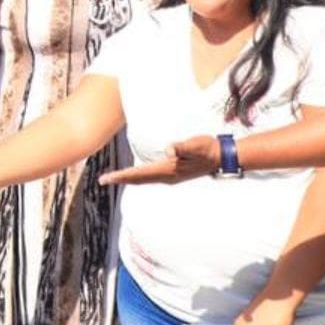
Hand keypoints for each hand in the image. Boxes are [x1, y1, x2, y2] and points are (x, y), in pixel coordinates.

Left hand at [100, 135, 220, 186]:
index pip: (139, 173)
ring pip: (144, 179)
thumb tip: (168, 150)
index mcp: (168, 170)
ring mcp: (171, 176)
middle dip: (120, 179)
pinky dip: (139, 176)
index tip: (106, 179)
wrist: (221, 156)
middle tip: (102, 180)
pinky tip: (135, 176)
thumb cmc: (207, 148)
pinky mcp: (174, 173)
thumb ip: (182, 147)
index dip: (122, 175)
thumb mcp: (195, 145)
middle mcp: (167, 176)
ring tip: (114, 178)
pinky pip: (150, 177)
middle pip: (139, 179)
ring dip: (129, 179)